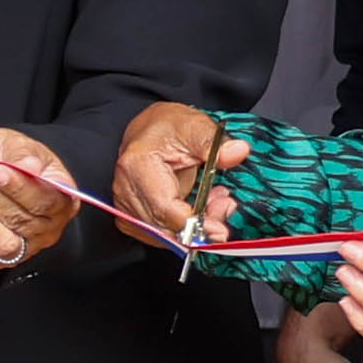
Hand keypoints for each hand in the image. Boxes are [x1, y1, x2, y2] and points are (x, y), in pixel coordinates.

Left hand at [0, 127, 79, 272]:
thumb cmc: (3, 158)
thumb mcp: (14, 144)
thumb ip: (22, 154)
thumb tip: (30, 166)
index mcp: (61, 200)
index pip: (47, 201)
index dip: (20, 187)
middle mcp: (45, 229)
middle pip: (21, 221)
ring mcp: (19, 249)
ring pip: (1, 244)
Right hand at [109, 100, 245, 241]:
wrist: (149, 131)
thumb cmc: (167, 127)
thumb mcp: (196, 126)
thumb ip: (216, 144)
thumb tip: (236, 152)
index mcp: (137, 166)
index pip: (164, 208)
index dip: (194, 223)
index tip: (220, 229)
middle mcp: (126, 189)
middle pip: (164, 227)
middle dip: (200, 226)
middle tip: (225, 207)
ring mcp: (125, 206)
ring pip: (163, 235)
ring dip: (194, 227)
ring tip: (215, 202)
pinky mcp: (130, 217)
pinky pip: (160, 234)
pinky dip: (184, 228)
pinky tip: (200, 209)